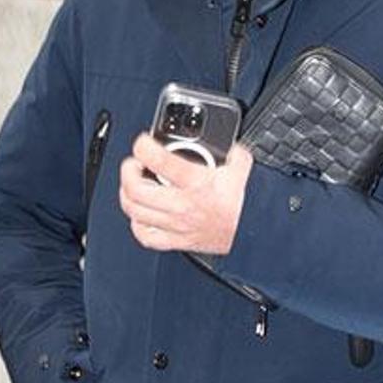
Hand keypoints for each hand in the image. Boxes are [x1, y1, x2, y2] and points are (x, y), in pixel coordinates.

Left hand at [119, 133, 252, 254]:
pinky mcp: (178, 240)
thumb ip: (231, 149)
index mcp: (196, 182)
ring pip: (134, 211)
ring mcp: (176, 224)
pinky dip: (136, 223)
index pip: (157, 160)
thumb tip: (227, 141)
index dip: (143, 146)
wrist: (256, 233)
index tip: (143, 142)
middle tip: (134, 162)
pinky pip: (145, 236)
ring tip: (132, 184)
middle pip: (136, 188)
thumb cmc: (247, 205)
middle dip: (128, 170)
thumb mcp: (241, 166)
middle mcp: (181, 205)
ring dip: (127, 194)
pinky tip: (140, 213)